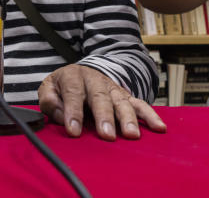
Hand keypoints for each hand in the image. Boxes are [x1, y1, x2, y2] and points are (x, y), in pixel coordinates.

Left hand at [38, 64, 165, 140]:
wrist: (82, 73)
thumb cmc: (63, 86)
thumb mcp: (49, 88)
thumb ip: (49, 100)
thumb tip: (61, 115)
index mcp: (73, 77)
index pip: (73, 93)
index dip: (73, 112)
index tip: (73, 131)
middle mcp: (95, 80)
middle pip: (100, 97)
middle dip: (104, 116)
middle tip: (107, 135)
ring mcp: (112, 88)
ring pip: (121, 101)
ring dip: (127, 118)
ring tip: (131, 135)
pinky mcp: (126, 96)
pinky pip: (140, 105)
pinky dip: (150, 115)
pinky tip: (159, 128)